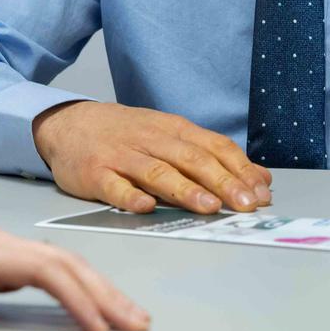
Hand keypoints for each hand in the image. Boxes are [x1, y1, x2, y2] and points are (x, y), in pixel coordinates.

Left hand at [0, 226, 148, 330]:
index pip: (42, 268)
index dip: (75, 296)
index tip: (98, 326)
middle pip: (63, 260)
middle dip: (104, 291)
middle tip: (136, 322)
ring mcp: (0, 247)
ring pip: (62, 260)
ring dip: (99, 287)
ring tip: (130, 315)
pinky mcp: (2, 257)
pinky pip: (51, 267)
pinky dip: (80, 284)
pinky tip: (96, 303)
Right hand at [32, 100, 272, 213]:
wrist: (68, 123)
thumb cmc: (126, 133)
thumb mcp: (168, 134)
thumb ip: (210, 155)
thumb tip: (260, 178)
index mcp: (172, 129)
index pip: (213, 147)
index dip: (239, 169)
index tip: (261, 192)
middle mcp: (150, 140)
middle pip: (191, 159)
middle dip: (222, 182)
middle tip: (246, 205)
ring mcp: (121, 156)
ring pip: (157, 172)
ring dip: (185, 189)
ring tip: (208, 206)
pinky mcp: (95, 174)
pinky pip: (114, 187)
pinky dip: (130, 197)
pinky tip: (146, 207)